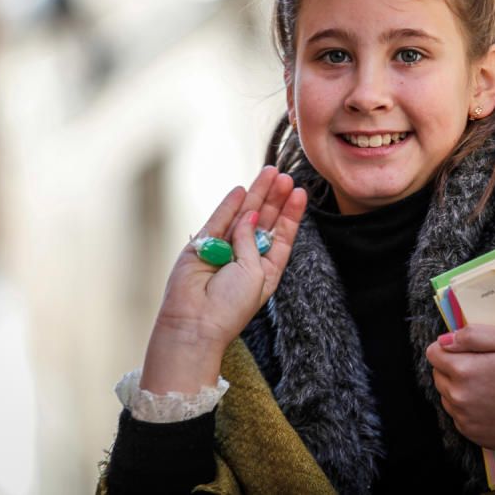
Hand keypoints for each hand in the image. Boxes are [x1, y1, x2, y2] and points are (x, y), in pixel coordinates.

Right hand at [140, 166, 306, 393]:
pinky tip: (242, 190)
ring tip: (270, 173)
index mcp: (264, 270)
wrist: (195, 323)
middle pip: (264, 221)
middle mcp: (245, 257)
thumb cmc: (230, 306)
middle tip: (285, 176)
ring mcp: (223, 250)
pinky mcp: (201, 245)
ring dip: (257, 195)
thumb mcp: (256, 273)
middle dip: (275, 198)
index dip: (290, 214)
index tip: (299, 192)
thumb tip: (248, 215)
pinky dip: (230, 205)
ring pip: (243, 216)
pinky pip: (219, 220)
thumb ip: (252, 241)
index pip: (281, 236)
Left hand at [426, 325, 494, 451]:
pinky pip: (460, 418)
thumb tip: (444, 340)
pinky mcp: (475, 436)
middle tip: (483, 366)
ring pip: (447, 397)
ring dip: (459, 389)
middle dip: (453, 367)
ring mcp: (466, 421)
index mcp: (463, 371)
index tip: (467, 349)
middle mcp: (458, 398)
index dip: (449, 348)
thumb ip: (471, 336)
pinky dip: (470, 409)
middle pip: (438, 376)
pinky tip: (493, 403)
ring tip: (490, 385)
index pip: (433, 354)